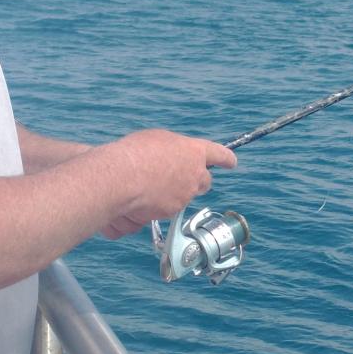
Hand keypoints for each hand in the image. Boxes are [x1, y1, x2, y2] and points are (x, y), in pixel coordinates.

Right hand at [109, 129, 236, 228]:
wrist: (121, 178)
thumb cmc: (135, 154)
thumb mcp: (156, 140)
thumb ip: (171, 151)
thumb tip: (170, 160)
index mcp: (194, 152)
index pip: (218, 154)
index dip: (226, 158)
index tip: (231, 161)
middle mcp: (194, 176)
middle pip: (204, 181)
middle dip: (196, 181)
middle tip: (180, 177)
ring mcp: (184, 197)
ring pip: (182, 197)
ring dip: (169, 193)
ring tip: (145, 184)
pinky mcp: (172, 213)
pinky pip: (165, 210)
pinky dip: (154, 206)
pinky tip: (138, 198)